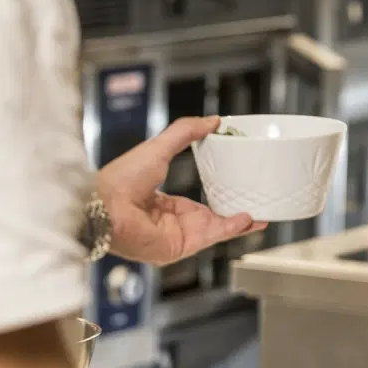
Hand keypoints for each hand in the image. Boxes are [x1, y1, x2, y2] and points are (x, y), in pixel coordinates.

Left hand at [96, 116, 266, 266]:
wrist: (106, 205)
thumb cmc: (121, 178)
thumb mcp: (158, 147)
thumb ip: (184, 132)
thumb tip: (212, 120)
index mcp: (162, 204)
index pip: (197, 204)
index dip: (218, 196)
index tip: (238, 187)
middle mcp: (170, 223)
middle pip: (211, 219)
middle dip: (234, 213)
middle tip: (256, 203)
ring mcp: (175, 236)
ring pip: (215, 230)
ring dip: (239, 223)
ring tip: (262, 214)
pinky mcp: (179, 247)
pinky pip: (210, 237)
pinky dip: (231, 228)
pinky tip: (248, 219)